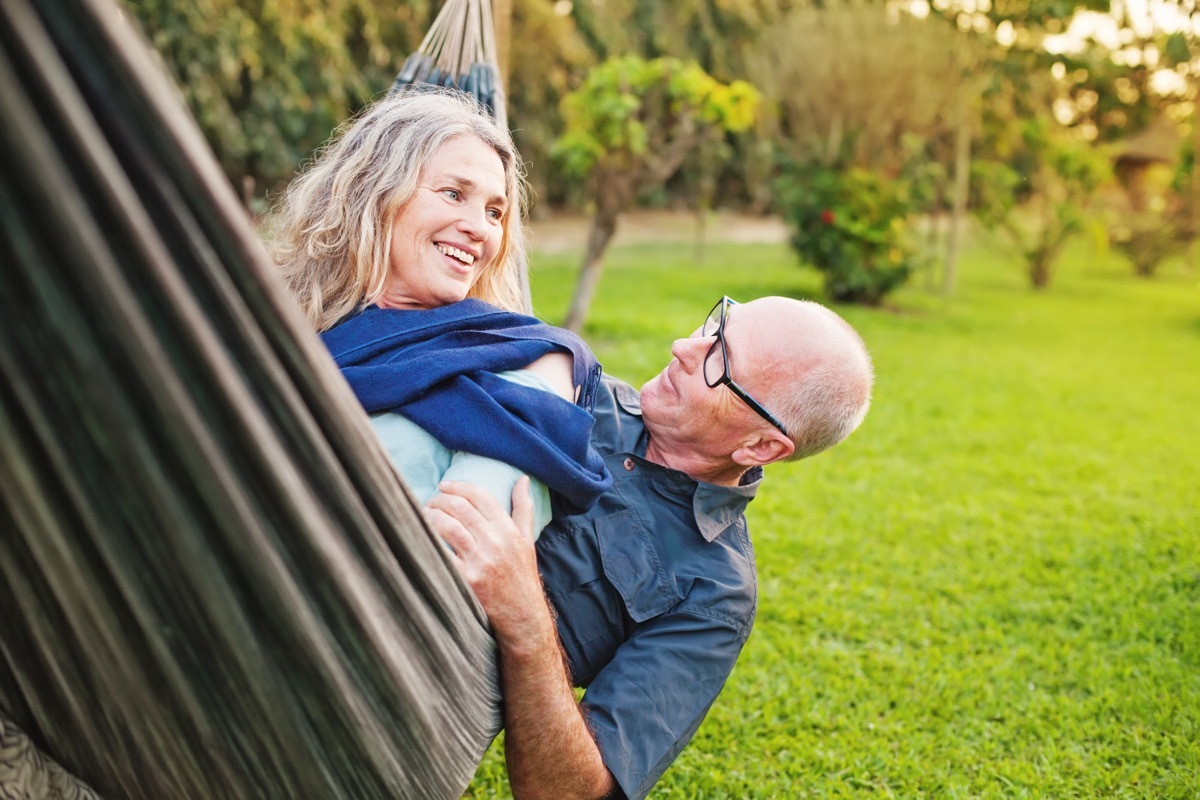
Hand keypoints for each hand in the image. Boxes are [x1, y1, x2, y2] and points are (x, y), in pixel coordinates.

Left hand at [424, 477, 550, 641]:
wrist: (522, 616)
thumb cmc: (522, 576)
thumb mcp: (527, 540)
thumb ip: (523, 508)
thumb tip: (523, 479)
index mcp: (509, 530)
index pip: (480, 496)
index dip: (458, 486)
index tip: (443, 486)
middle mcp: (496, 542)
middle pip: (460, 508)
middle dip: (439, 500)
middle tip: (430, 502)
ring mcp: (480, 560)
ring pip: (448, 526)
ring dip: (430, 516)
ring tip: (423, 515)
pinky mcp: (466, 579)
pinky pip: (441, 553)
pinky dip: (428, 541)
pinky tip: (420, 536)